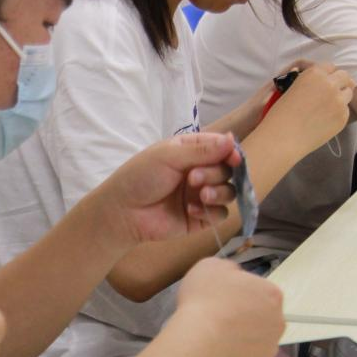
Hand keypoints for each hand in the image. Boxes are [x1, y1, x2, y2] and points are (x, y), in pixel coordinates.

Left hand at [94, 131, 239, 246]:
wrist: (123, 212)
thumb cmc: (140, 177)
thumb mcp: (169, 156)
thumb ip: (202, 150)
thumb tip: (231, 138)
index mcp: (191, 152)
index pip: (221, 148)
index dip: (231, 152)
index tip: (233, 158)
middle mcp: (199, 172)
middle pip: (227, 171)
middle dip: (216, 174)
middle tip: (193, 179)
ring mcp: (200, 196)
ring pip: (229, 192)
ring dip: (219, 192)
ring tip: (201, 195)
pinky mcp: (200, 218)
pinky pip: (220, 215)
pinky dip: (211, 212)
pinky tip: (191, 210)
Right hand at [172, 257, 284, 356]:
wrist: (198, 341)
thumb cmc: (205, 300)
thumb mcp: (210, 267)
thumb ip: (228, 271)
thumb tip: (233, 280)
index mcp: (272, 295)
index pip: (260, 292)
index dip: (239, 295)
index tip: (221, 299)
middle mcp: (278, 324)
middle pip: (261, 320)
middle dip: (243, 320)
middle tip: (217, 319)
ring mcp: (268, 352)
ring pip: (253, 344)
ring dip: (238, 342)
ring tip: (212, 340)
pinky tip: (212, 356)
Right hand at [260, 62, 354, 157]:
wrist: (282, 138)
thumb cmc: (280, 115)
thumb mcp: (290, 89)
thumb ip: (308, 81)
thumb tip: (316, 77)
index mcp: (314, 74)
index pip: (330, 67)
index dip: (328, 74)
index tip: (326, 80)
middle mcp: (329, 84)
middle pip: (344, 76)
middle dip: (340, 82)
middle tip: (332, 92)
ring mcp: (338, 101)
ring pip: (348, 93)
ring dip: (341, 97)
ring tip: (328, 107)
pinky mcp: (342, 117)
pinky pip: (345, 110)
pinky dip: (338, 113)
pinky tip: (324, 120)